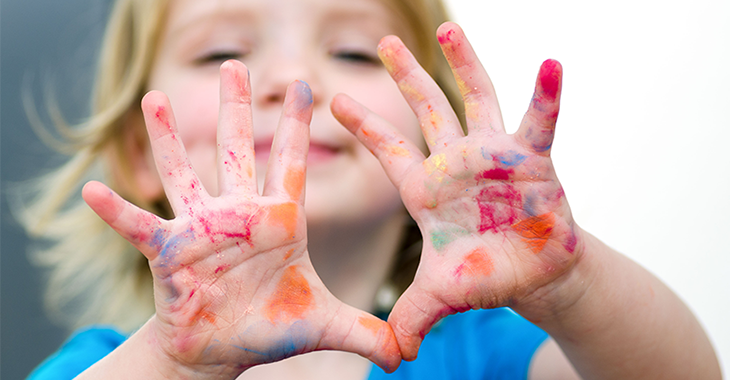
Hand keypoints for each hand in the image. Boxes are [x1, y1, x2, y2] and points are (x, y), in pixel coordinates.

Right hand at [82, 60, 399, 376]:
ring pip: (185, 172)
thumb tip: (407, 354)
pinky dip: (116, 211)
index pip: (293, 163)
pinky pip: (140, 227)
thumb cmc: (270, 329)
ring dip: (169, 137)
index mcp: (280, 221)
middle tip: (235, 64)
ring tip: (155, 97)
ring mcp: (202, 229)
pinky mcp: (169, 252)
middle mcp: (239, 214)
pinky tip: (91, 190)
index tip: (307, 85)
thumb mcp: (324, 325)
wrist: (222, 351)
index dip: (300, 125)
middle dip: (238, 107)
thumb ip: (366, 331)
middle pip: (239, 150)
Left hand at [332, 22, 580, 359]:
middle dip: (406, 77)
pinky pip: (540, 122)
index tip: (331, 99)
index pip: (388, 151)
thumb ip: (415, 316)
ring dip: (464, 65)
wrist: (534, 276)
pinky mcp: (534, 161)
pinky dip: (546, 96)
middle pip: (427, 110)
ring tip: (448, 29)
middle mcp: (457, 164)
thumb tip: (394, 356)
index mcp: (426, 191)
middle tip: (384, 42)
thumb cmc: (485, 278)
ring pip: (476, 99)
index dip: (363, 126)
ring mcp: (494, 156)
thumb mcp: (443, 295)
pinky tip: (552, 64)